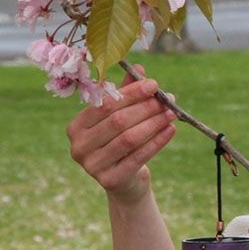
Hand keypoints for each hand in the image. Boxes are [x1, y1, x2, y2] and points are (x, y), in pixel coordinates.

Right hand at [67, 65, 175, 202]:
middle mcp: (79, 146)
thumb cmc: (120, 142)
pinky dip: (157, 142)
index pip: (106, 104)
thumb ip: (125, 94)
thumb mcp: (120, 117)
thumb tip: (140, 68)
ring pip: (129, 138)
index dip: (131, 93)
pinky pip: (138, 157)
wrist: (124, 181)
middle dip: (146, 108)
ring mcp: (92, 166)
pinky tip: (170, 131)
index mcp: (76, 126)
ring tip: (172, 114)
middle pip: (118, 121)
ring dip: (154, 124)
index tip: (154, 85)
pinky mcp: (110, 180)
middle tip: (167, 100)